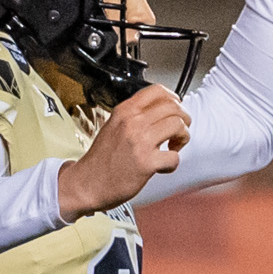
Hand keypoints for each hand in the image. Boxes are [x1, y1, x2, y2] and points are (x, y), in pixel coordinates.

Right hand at [58, 84, 190, 215]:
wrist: (88, 183)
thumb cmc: (102, 159)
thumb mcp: (113, 126)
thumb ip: (133, 117)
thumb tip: (158, 112)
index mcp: (125, 111)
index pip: (157, 90)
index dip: (174, 99)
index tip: (177, 108)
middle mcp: (132, 122)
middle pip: (173, 107)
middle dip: (184, 120)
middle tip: (180, 131)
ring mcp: (139, 141)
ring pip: (178, 126)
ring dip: (183, 137)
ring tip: (173, 147)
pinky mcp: (146, 163)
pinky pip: (174, 157)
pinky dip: (173, 163)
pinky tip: (163, 166)